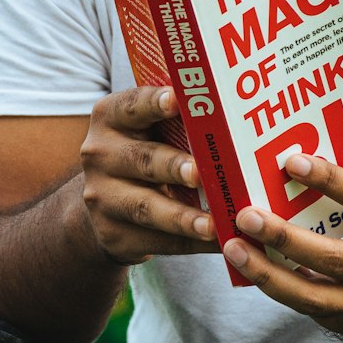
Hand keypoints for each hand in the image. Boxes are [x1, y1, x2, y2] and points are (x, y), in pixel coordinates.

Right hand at [80, 86, 215, 263]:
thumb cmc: (145, 154)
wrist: (107, 203)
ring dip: (181, 217)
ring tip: (212, 224)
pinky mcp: (114, 234)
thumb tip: (241, 111)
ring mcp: (103, 198)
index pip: (131, 106)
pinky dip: (189, 243)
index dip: (153, 102)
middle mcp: (100, 155)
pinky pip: (157, 241)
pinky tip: (216, 242)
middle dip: (173, 166)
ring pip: (146, 207)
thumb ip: (178, 118)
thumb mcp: (148, 130)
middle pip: (141, 159)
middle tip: (199, 172)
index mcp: (111, 119)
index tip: (176, 100)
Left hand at [223, 154, 342, 339]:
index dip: (331, 180)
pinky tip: (251, 266)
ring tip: (233, 247)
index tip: (293, 162)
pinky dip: (276, 286)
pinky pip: (306, 306)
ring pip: (310, 295)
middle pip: (331, 256)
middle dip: (284, 237)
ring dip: (266, 272)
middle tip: (246, 215)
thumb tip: (312, 156)